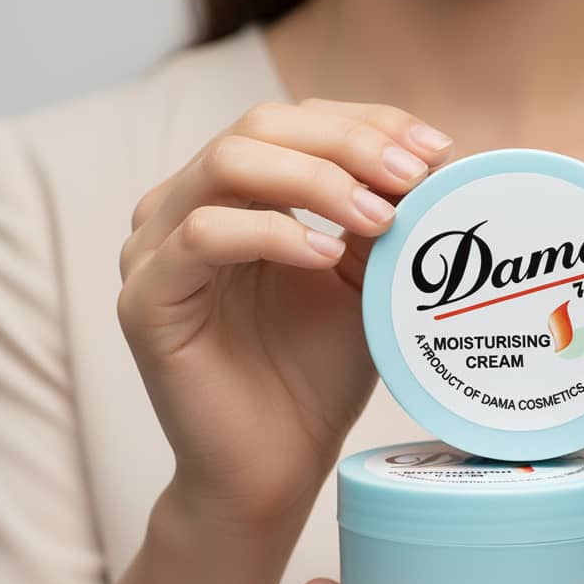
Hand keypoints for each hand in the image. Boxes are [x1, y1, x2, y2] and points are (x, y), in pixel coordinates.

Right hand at [118, 100, 452, 536]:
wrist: (277, 463)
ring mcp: (157, 248)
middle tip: (413, 177)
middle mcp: (188, 206)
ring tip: (381, 218)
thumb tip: (437, 158)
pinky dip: (271, 235)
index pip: (297, 121)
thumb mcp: (363, 280)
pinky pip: (201, 237)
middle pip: (260, 126)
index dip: (367, 123)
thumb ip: (381, 218)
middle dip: (348, 143)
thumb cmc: (318, 372)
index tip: (435, 149)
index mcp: (238, 194)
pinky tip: (325, 257)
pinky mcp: (146, 299)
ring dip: (316, 180)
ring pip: (227, 165)